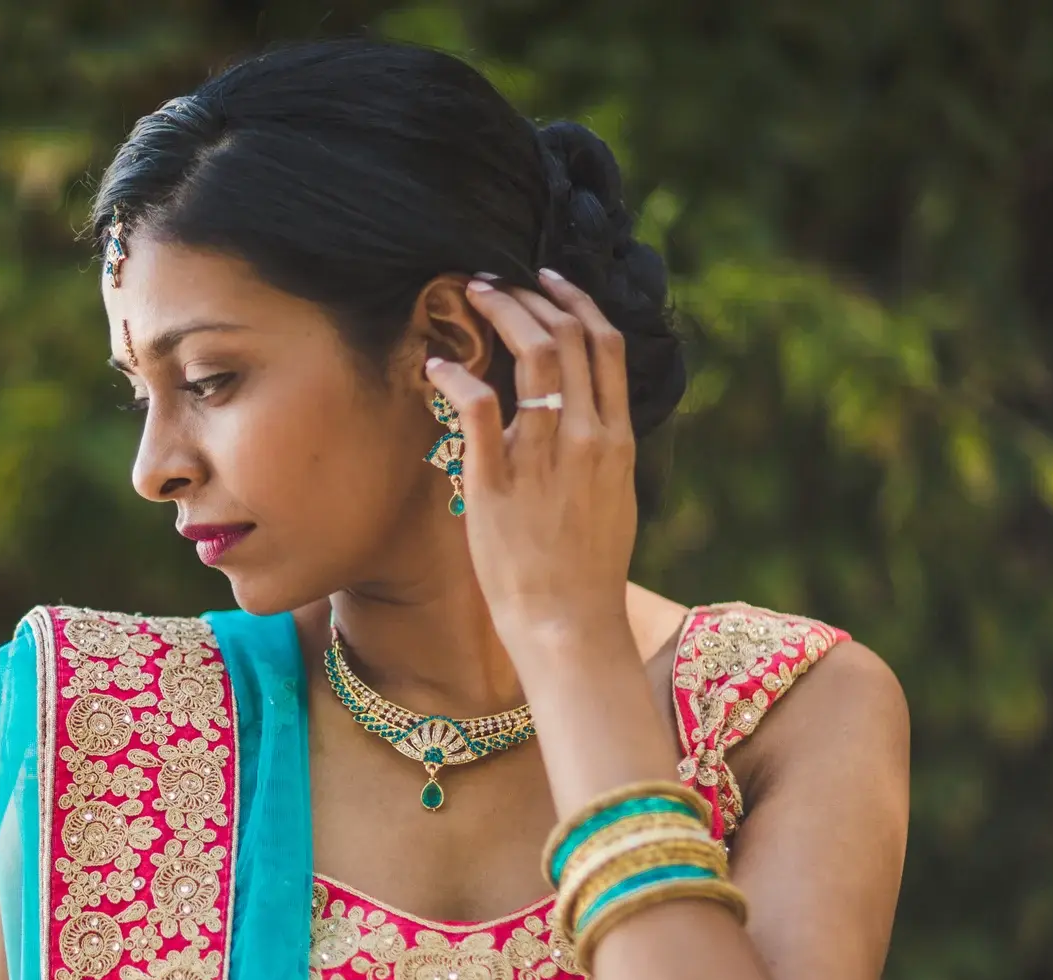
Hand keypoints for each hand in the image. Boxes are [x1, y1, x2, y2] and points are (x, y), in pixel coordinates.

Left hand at [424, 270, 638, 649]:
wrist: (569, 624)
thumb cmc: (586, 569)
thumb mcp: (613, 497)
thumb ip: (600, 448)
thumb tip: (582, 412)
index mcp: (616, 438)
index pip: (605, 345)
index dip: (575, 302)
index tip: (548, 281)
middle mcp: (585, 437)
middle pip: (566, 337)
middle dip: (529, 296)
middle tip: (495, 281)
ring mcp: (542, 458)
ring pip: (530, 356)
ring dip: (497, 313)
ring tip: (469, 296)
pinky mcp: (496, 483)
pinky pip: (477, 408)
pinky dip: (456, 375)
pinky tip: (437, 365)